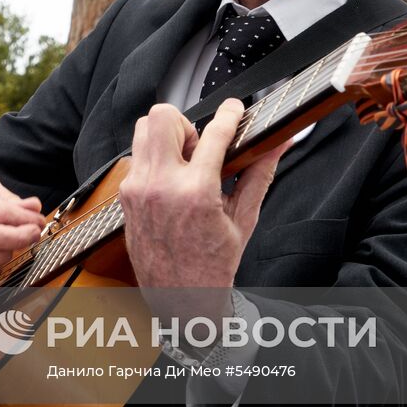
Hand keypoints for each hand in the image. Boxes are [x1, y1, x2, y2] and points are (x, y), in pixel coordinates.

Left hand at [119, 100, 284, 307]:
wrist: (178, 298)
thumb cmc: (212, 265)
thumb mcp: (243, 219)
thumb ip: (259, 174)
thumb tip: (280, 143)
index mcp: (195, 193)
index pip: (213, 134)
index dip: (229, 114)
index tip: (235, 108)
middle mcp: (159, 186)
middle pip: (162, 117)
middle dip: (186, 123)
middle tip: (200, 147)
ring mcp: (137, 189)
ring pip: (143, 130)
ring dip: (167, 137)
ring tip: (186, 163)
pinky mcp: (125, 195)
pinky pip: (138, 156)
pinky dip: (156, 158)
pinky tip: (173, 180)